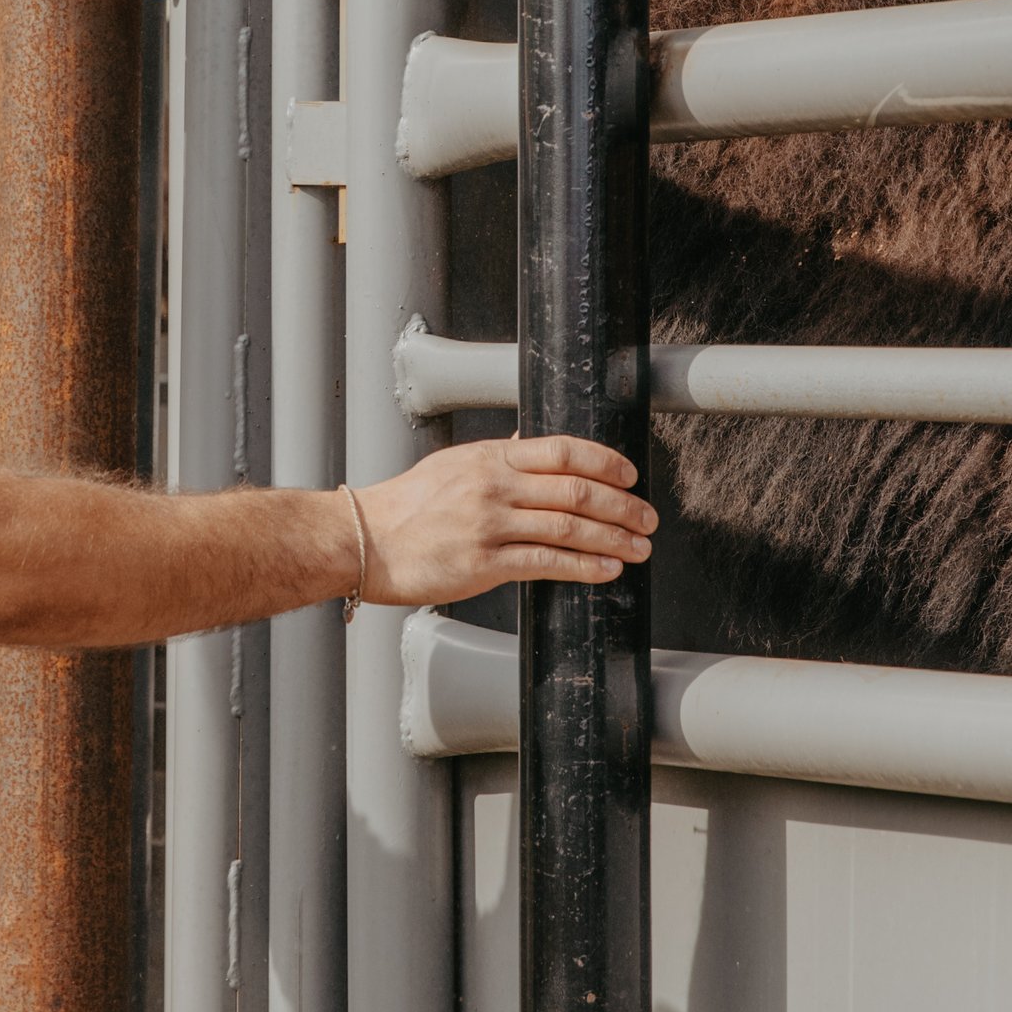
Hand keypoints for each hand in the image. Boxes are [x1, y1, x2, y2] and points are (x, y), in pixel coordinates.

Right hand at [351, 437, 653, 603]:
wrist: (364, 542)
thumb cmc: (405, 506)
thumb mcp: (454, 465)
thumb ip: (498, 457)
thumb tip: (532, 442)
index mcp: (490, 457)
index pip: (562, 450)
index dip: (605, 462)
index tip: (630, 475)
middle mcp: (493, 486)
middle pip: (575, 489)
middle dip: (621, 505)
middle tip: (647, 517)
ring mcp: (489, 525)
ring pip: (568, 526)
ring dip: (613, 537)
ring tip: (639, 546)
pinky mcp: (483, 564)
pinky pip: (546, 562)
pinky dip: (584, 565)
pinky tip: (607, 569)